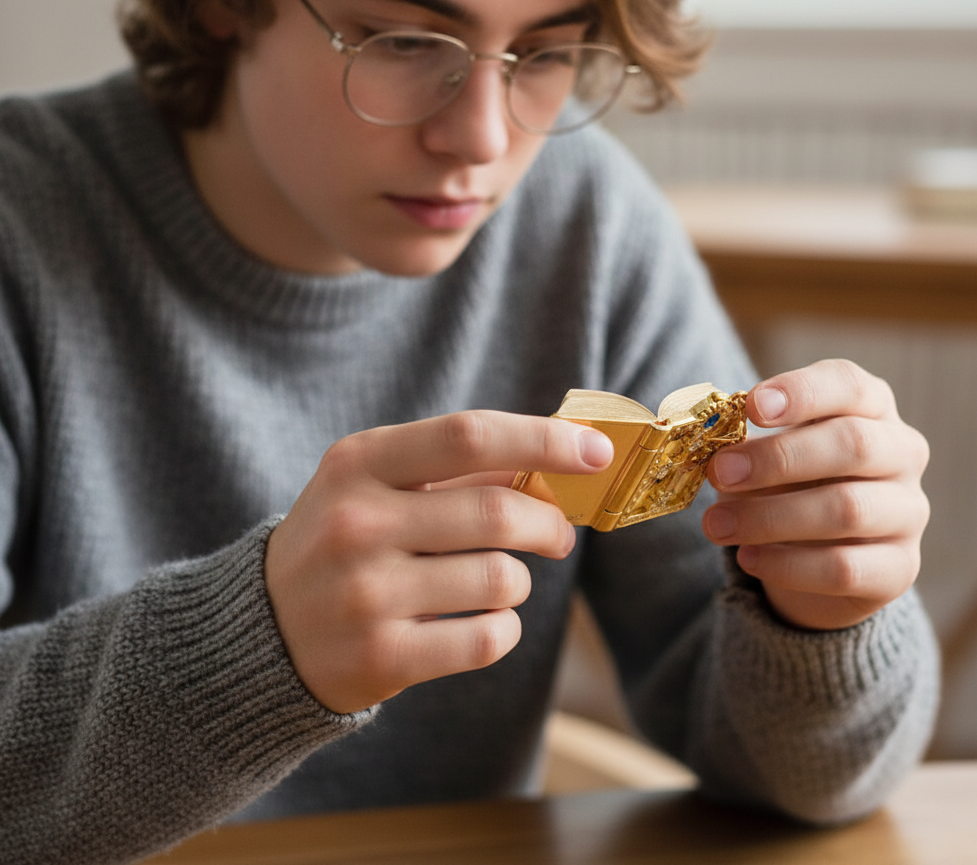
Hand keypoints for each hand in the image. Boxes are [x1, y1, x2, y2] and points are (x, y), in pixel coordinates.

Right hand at [264, 411, 612, 712]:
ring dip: (520, 580)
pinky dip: (505, 628)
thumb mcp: (374, 485)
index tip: (598, 452)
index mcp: (359, 463)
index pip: (469, 435)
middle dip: (548, 524)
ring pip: (500, 579)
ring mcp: (365, 593)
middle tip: (558, 535)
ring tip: (501, 582)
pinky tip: (486, 622)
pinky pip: (487, 639)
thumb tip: (554, 463)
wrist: (263, 629)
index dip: (544, 440)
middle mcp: (356, 523)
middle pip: (496, 512)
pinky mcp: (380, 657)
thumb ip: (454, 470)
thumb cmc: (342, 542)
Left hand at [703, 359, 929, 630]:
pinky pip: (845, 567)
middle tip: (720, 472)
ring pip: (848, 510)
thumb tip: (706, 447)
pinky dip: (789, 564)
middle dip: (777, 458)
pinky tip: (748, 558)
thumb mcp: (766, 452)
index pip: (848, 384)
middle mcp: (901, 452)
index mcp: (870, 406)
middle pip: (853, 444)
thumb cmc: (789, 482)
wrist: (821, 555)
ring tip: (716, 525)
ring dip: (770, 517)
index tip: (751, 406)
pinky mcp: (900, 567)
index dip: (800, 393)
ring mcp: (907, 511)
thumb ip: (744, 444)